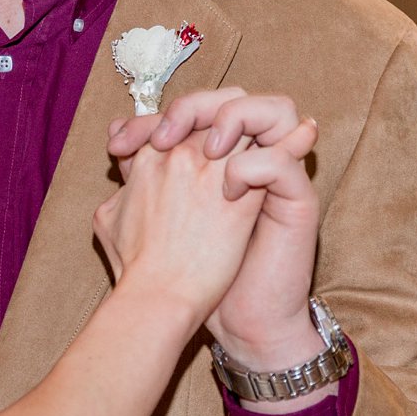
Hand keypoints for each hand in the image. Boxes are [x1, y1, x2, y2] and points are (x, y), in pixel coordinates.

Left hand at [111, 90, 322, 367]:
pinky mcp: (299, 199)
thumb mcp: (156, 217)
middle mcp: (252, 157)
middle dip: (192, 109)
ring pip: (273, 109)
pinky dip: (253, 167)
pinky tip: (229, 192)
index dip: (154, 116)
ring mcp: (279, 175)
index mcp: (220, 158)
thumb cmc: (198, 273)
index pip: (196, 107)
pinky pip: (281, 160)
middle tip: (161, 142)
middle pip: (232, 97)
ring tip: (207, 152)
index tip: (118, 146)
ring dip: (232, 120)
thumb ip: (140, 176)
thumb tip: (117, 139)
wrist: (240, 318)